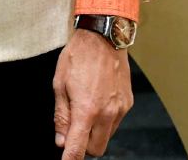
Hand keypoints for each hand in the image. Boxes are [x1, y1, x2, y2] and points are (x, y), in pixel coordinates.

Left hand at [52, 29, 131, 158]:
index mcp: (87, 110)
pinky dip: (105, 119)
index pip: (78, 147)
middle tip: (73, 128)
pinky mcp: (128, 103)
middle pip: (97, 149)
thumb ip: (61, 116)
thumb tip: (61, 140)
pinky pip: (116, 122)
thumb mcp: (59, 85)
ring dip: (95, 131)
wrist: (103, 38)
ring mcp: (120, 109)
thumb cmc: (78, 57)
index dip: (71, 159)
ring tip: (85, 106)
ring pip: (107, 136)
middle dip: (84, 145)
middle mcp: (107, 113)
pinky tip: (97, 100)